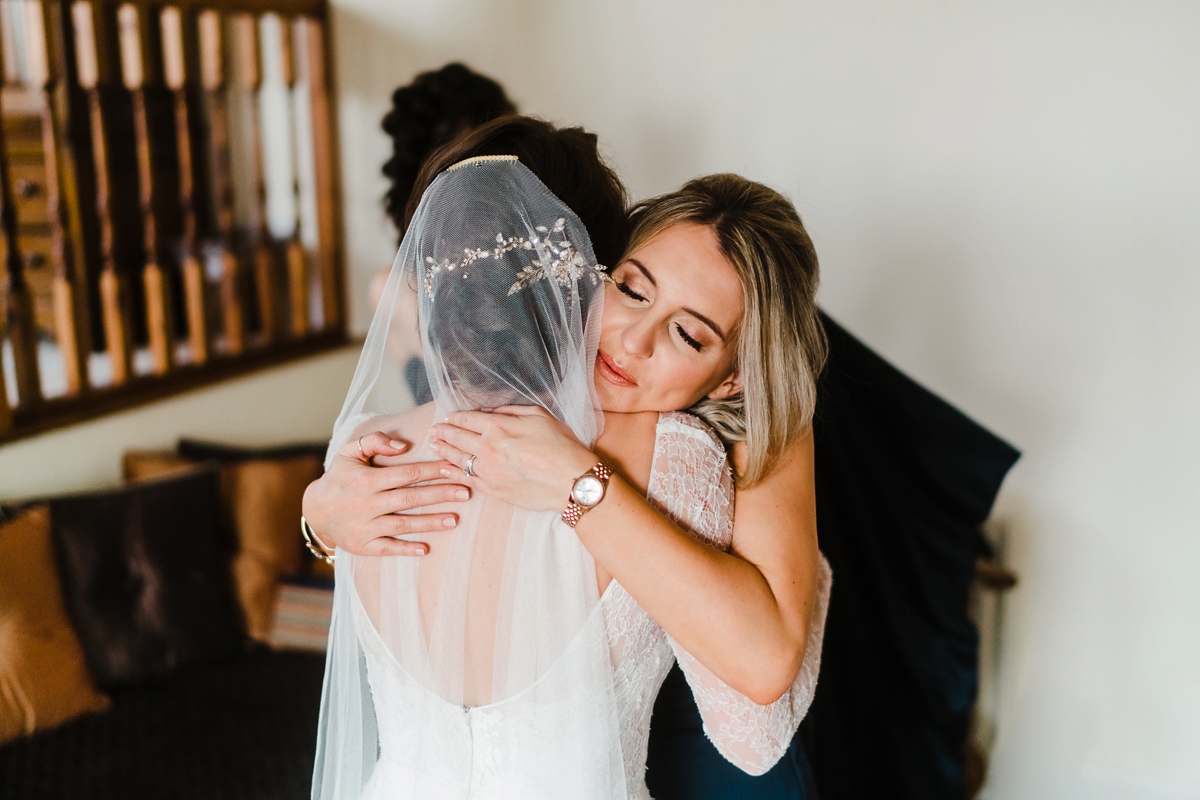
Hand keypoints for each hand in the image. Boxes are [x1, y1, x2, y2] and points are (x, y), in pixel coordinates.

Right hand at [301, 431, 470, 556]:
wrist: (315, 511)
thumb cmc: (340, 477)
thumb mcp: (350, 452)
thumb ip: (375, 442)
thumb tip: (403, 446)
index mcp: (367, 479)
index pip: (407, 473)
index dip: (432, 470)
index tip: (454, 468)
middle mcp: (367, 503)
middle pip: (410, 498)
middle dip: (440, 495)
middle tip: (466, 492)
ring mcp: (366, 526)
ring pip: (403, 524)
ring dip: (430, 523)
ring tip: (455, 520)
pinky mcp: (363, 545)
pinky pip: (388, 548)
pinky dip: (406, 549)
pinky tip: (427, 549)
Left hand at [429, 406, 597, 512]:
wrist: (572, 481)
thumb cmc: (561, 446)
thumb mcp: (540, 416)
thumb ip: (512, 410)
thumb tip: (493, 411)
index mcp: (498, 427)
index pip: (467, 419)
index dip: (455, 417)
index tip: (448, 417)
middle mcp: (487, 449)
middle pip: (457, 438)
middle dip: (443, 432)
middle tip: (433, 430)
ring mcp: (488, 471)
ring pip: (457, 459)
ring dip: (443, 451)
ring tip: (434, 446)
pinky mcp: (493, 490)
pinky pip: (466, 479)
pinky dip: (452, 473)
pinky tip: (445, 468)